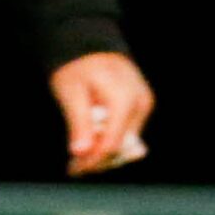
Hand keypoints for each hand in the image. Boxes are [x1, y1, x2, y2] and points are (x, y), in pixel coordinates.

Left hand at [52, 51, 153, 175]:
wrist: (90, 45)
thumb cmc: (78, 67)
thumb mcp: (71, 92)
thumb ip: (79, 122)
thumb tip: (81, 152)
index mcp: (124, 99)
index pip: (112, 143)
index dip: (93, 161)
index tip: (74, 169)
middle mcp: (140, 103)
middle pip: (121, 147)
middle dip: (97, 159)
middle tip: (73, 166)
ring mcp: (144, 105)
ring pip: (125, 143)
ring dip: (102, 152)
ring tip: (80, 154)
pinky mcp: (142, 107)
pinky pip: (126, 133)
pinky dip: (109, 140)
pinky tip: (92, 142)